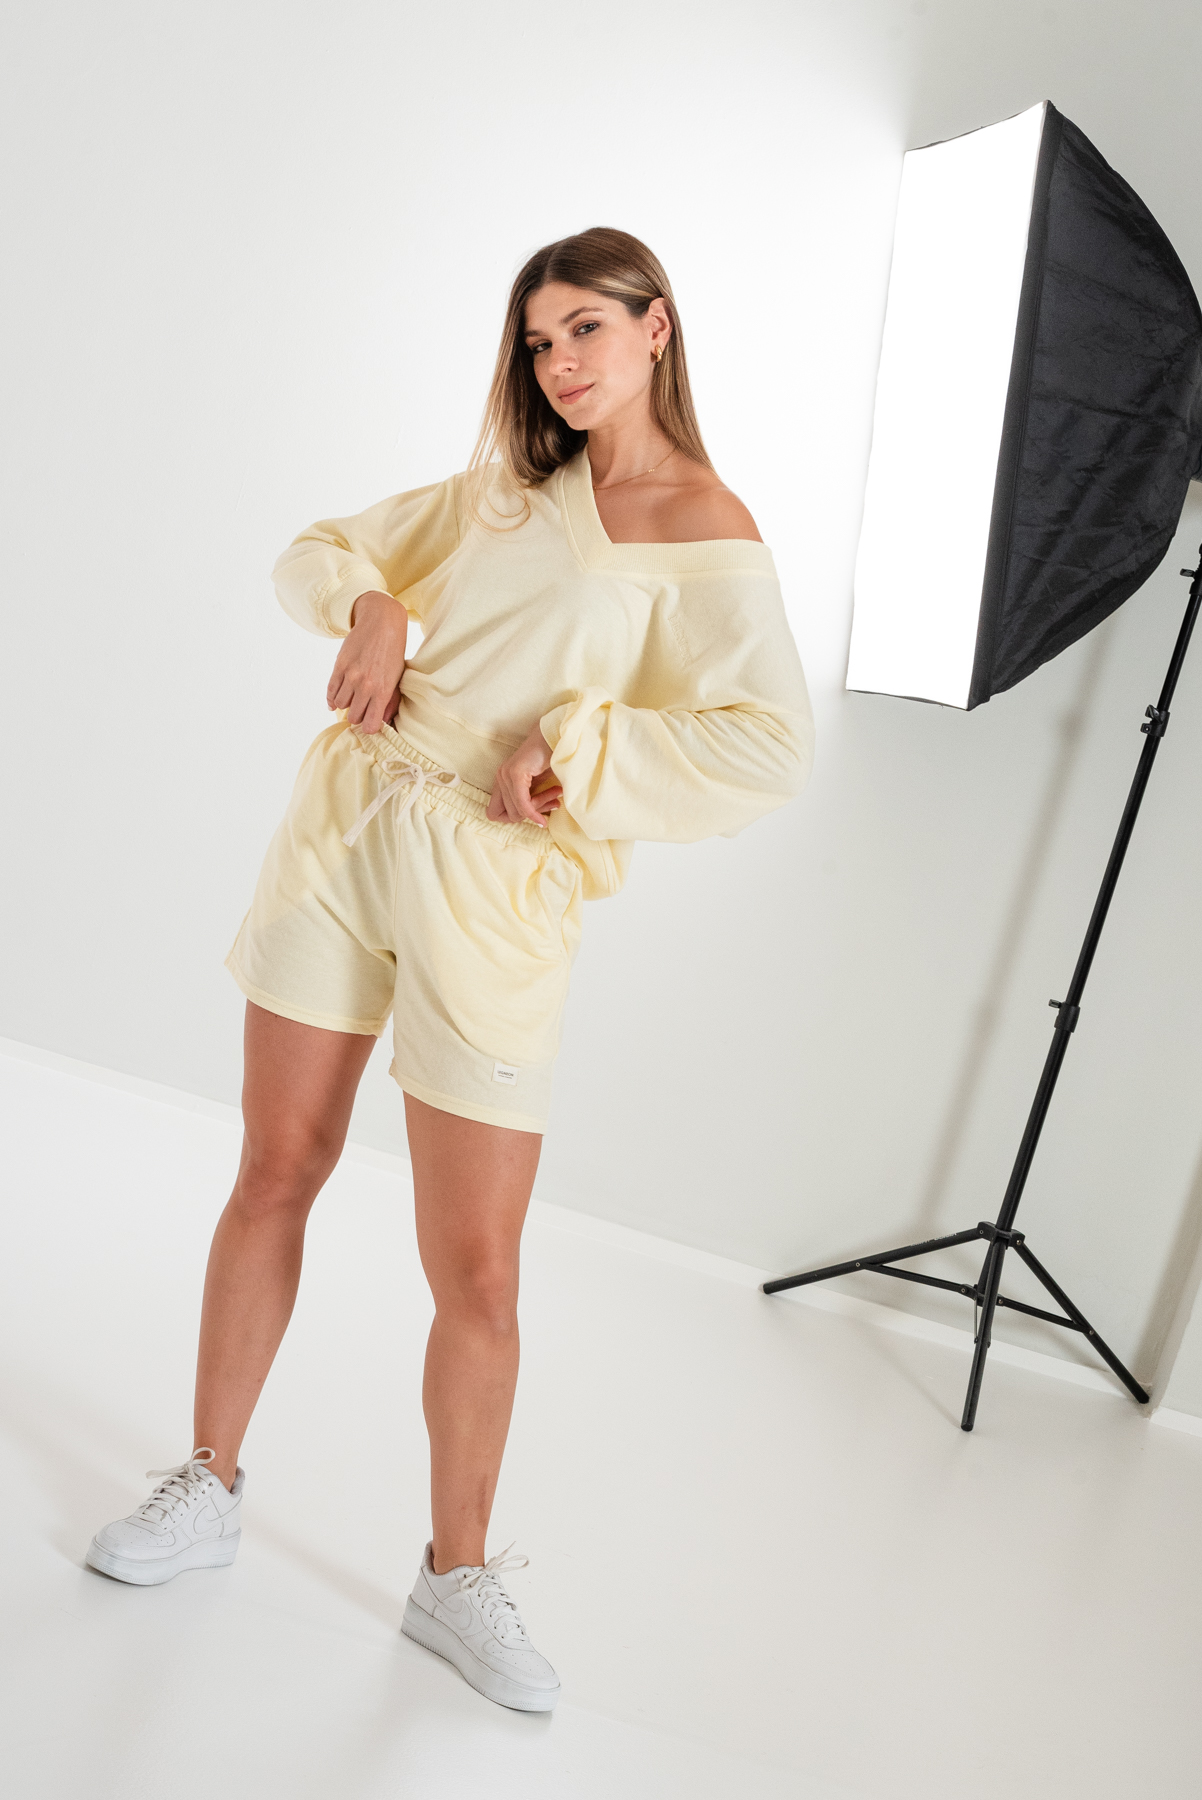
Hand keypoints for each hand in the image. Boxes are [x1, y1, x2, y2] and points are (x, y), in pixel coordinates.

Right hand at [326, 591, 407, 734]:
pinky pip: (330, 691)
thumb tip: (384, 721)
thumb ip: (391, 701)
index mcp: (383, 691)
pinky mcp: (339, 666)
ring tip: (353, 697)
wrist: (381, 623)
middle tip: (362, 708)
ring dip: (346, 704)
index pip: (370, 725)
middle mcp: (365, 685)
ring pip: (340, 705)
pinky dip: (332, 698)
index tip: (370, 722)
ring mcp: (350, 676)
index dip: (369, 727)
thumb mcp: (397, 678)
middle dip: (358, 715)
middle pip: (353, 717)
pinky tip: (336, 699)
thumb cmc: (393, 652)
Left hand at [487, 720, 562, 826]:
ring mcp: (506, 774)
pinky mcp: (516, 774)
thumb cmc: (552, 759)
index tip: (534, 813)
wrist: (558, 737)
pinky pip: (523, 804)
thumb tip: (531, 821)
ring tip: (557, 797)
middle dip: (531, 815)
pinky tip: (544, 819)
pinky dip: (534, 813)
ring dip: (540, 808)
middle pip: (507, 815)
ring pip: (517, 811)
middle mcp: (500, 777)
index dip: (513, 818)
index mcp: (501, 780)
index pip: (493, 813)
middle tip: (553, 803)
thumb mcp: (538, 785)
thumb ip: (530, 800)